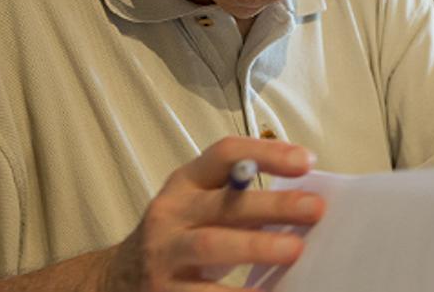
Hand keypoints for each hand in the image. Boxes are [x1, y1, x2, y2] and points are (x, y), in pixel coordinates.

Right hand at [101, 137, 323, 291]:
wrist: (119, 279)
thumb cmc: (180, 237)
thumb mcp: (200, 205)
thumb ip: (240, 199)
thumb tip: (306, 205)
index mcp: (186, 182)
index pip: (224, 154)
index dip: (266, 153)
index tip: (307, 161)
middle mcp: (171, 214)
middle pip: (223, 204)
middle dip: (272, 204)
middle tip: (314, 208)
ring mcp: (165, 255)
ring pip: (210, 246)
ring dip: (255, 247)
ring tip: (294, 251)